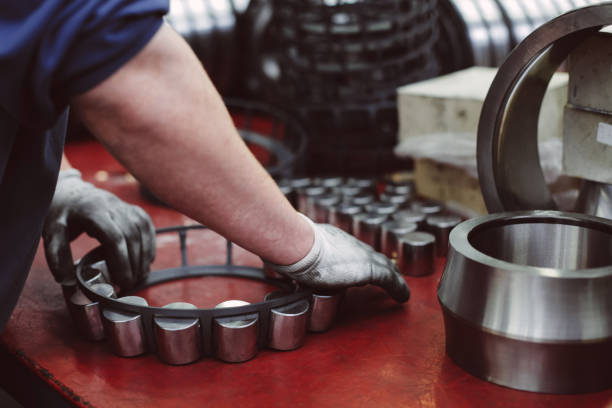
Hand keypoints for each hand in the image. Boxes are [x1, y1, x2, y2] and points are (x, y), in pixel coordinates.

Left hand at [43, 169, 154, 288]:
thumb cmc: (60, 214)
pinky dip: (150, 243)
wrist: (68, 192)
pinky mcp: (130, 208)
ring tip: (140, 276)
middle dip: (134, 263)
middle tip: (130, 284)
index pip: (115, 237)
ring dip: (144, 255)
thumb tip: (69, 281)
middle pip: (131, 235)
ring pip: (142, 229)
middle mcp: (112, 206)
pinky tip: (147, 259)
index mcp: (92, 211)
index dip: (122, 261)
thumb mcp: (51, 233)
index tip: (122, 281)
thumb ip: (58, 256)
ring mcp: (123, 205)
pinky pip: (146, 224)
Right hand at [265, 217, 409, 302]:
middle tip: (389, 278)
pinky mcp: (367, 268)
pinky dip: (398, 288)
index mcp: (333, 240)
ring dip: (392, 278)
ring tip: (399, 289)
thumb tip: (275, 264)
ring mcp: (360, 255)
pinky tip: (403, 297)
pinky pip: (389, 279)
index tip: (362, 269)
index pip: (353, 250)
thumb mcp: (291, 251)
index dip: (361, 260)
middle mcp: (350, 244)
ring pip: (384, 266)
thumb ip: (290, 257)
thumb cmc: (288, 246)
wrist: (297, 243)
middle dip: (382, 267)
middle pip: (372, 256)